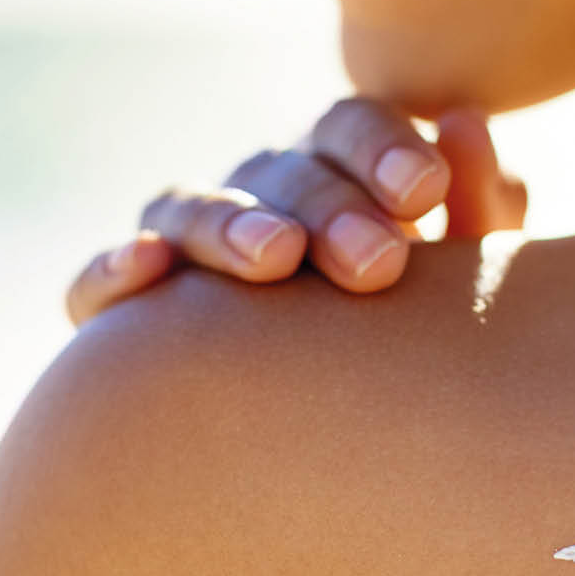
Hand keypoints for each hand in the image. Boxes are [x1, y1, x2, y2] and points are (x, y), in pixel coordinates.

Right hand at [64, 99, 528, 324]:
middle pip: (279, 170)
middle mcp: (257, 196)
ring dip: (229, 222)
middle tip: (377, 264)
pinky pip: (97, 283)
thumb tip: (464, 123)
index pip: (349, 127)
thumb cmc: (414, 352)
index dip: (382, 149)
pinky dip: (112, 269)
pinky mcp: (120, 315)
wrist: (338, 452)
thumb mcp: (456, 289)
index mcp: (338, 173)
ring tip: (276, 259)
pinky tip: (146, 268)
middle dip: (328, 207)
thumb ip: (477, 213)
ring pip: (187, 206)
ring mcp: (183, 247)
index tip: (428, 192)